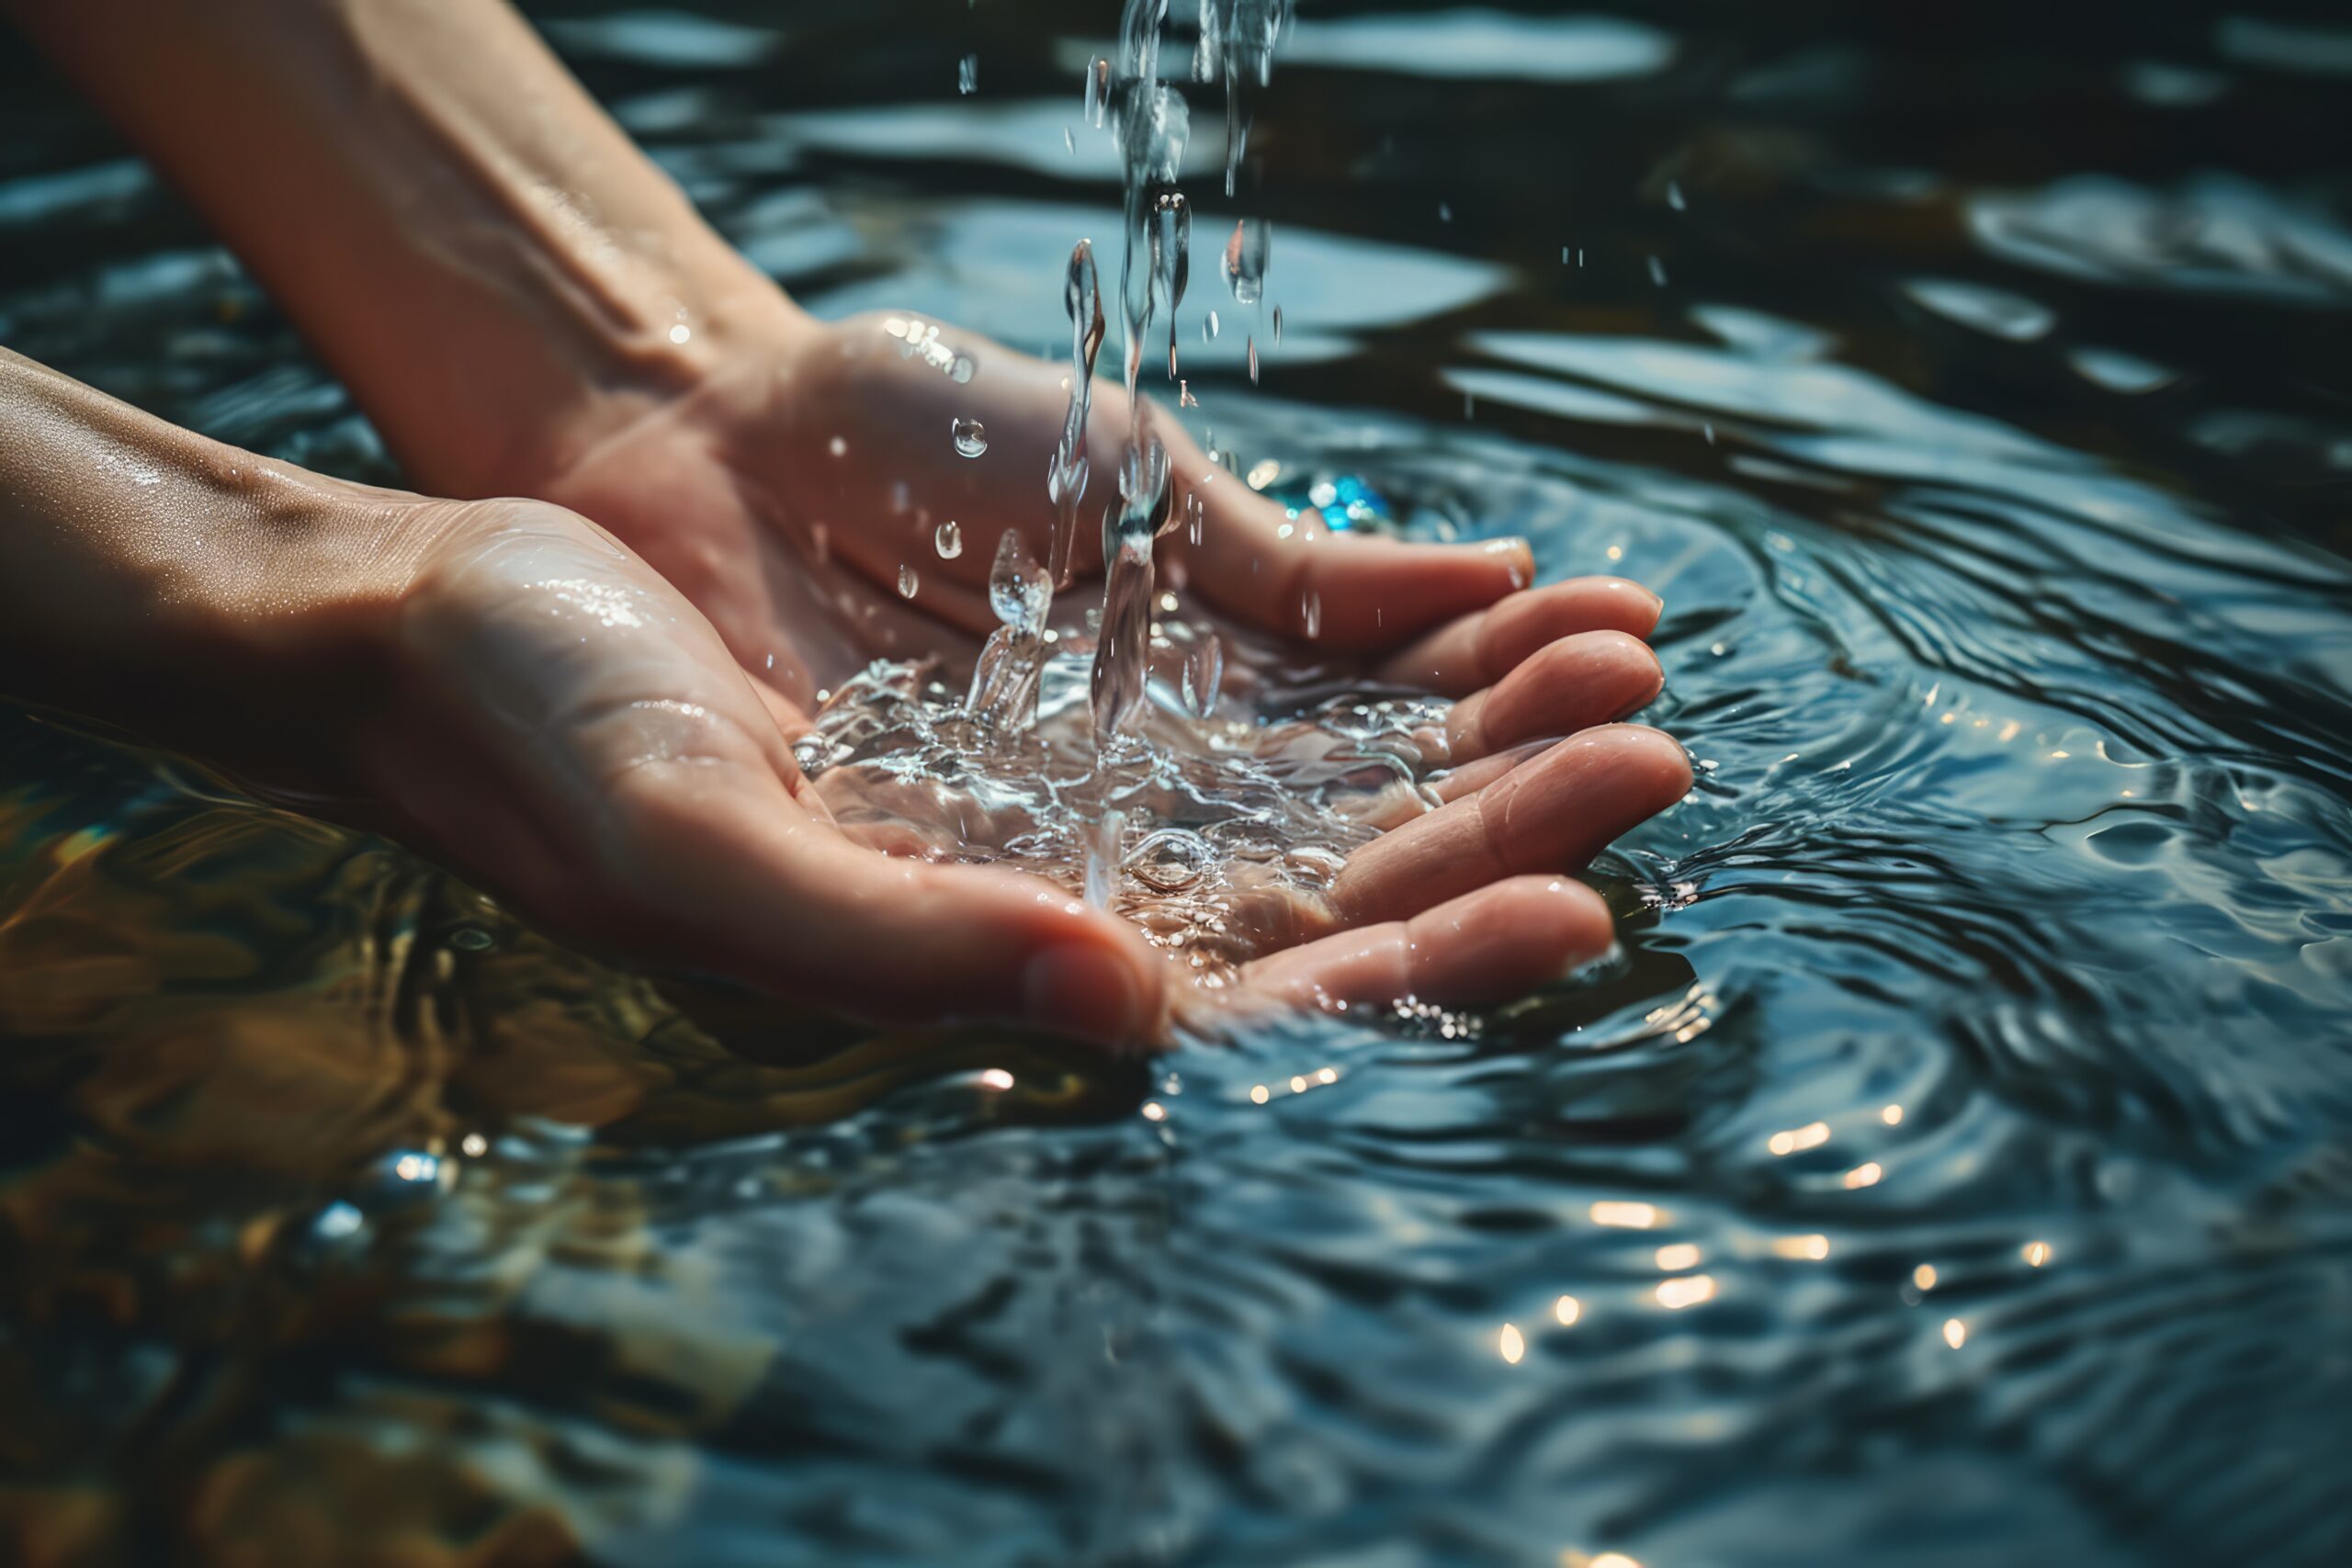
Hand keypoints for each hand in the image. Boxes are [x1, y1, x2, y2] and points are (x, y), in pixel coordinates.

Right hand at [512, 308, 1692, 1034]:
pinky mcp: (1096, 628)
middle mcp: (1072, 869)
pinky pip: (1283, 626)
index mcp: (996, 965)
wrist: (508, 548)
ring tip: (1632, 655)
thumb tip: (1137, 1015)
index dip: (1413, 971)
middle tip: (1650, 764)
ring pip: (1333, 750)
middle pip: (1333, 873)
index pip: (1248, 1000)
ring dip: (1481, 712)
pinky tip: (1519, 581)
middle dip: (1495, 827)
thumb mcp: (697, 847)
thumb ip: (903, 949)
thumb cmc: (550, 728)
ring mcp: (1096, 744)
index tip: (1567, 918)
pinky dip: (1405, 604)